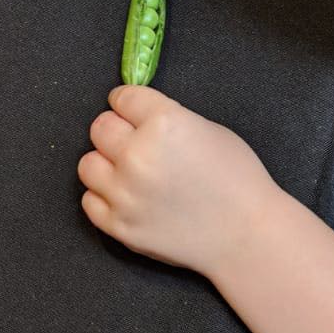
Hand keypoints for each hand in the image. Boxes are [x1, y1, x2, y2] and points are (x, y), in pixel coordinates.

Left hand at [78, 86, 277, 275]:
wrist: (246, 234)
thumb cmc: (238, 179)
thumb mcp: (209, 130)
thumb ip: (168, 119)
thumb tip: (139, 119)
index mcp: (164, 123)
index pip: (122, 98)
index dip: (128, 102)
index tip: (131, 109)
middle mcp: (137, 155)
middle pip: (100, 127)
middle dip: (116, 129)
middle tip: (133, 141)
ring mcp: (124, 193)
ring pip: (87, 164)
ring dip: (105, 164)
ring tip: (128, 171)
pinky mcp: (119, 226)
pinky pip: (90, 201)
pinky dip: (105, 197)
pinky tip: (127, 197)